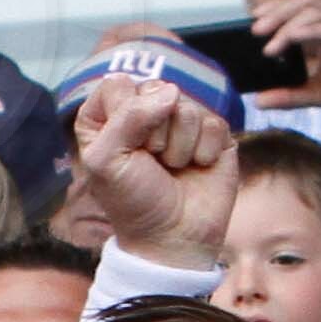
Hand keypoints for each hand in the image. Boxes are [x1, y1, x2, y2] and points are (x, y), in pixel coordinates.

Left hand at [66, 76, 238, 267]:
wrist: (172, 237)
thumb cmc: (132, 201)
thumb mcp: (107, 160)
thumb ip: (128, 117)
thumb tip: (171, 92)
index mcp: (109, 116)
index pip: (119, 84)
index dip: (125, 114)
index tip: (124, 148)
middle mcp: (146, 112)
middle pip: (157, 89)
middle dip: (154, 133)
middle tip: (151, 162)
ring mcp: (182, 121)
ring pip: (187, 107)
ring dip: (178, 147)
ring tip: (173, 169)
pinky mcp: (213, 135)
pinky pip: (213, 123)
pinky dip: (203, 152)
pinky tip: (197, 168)